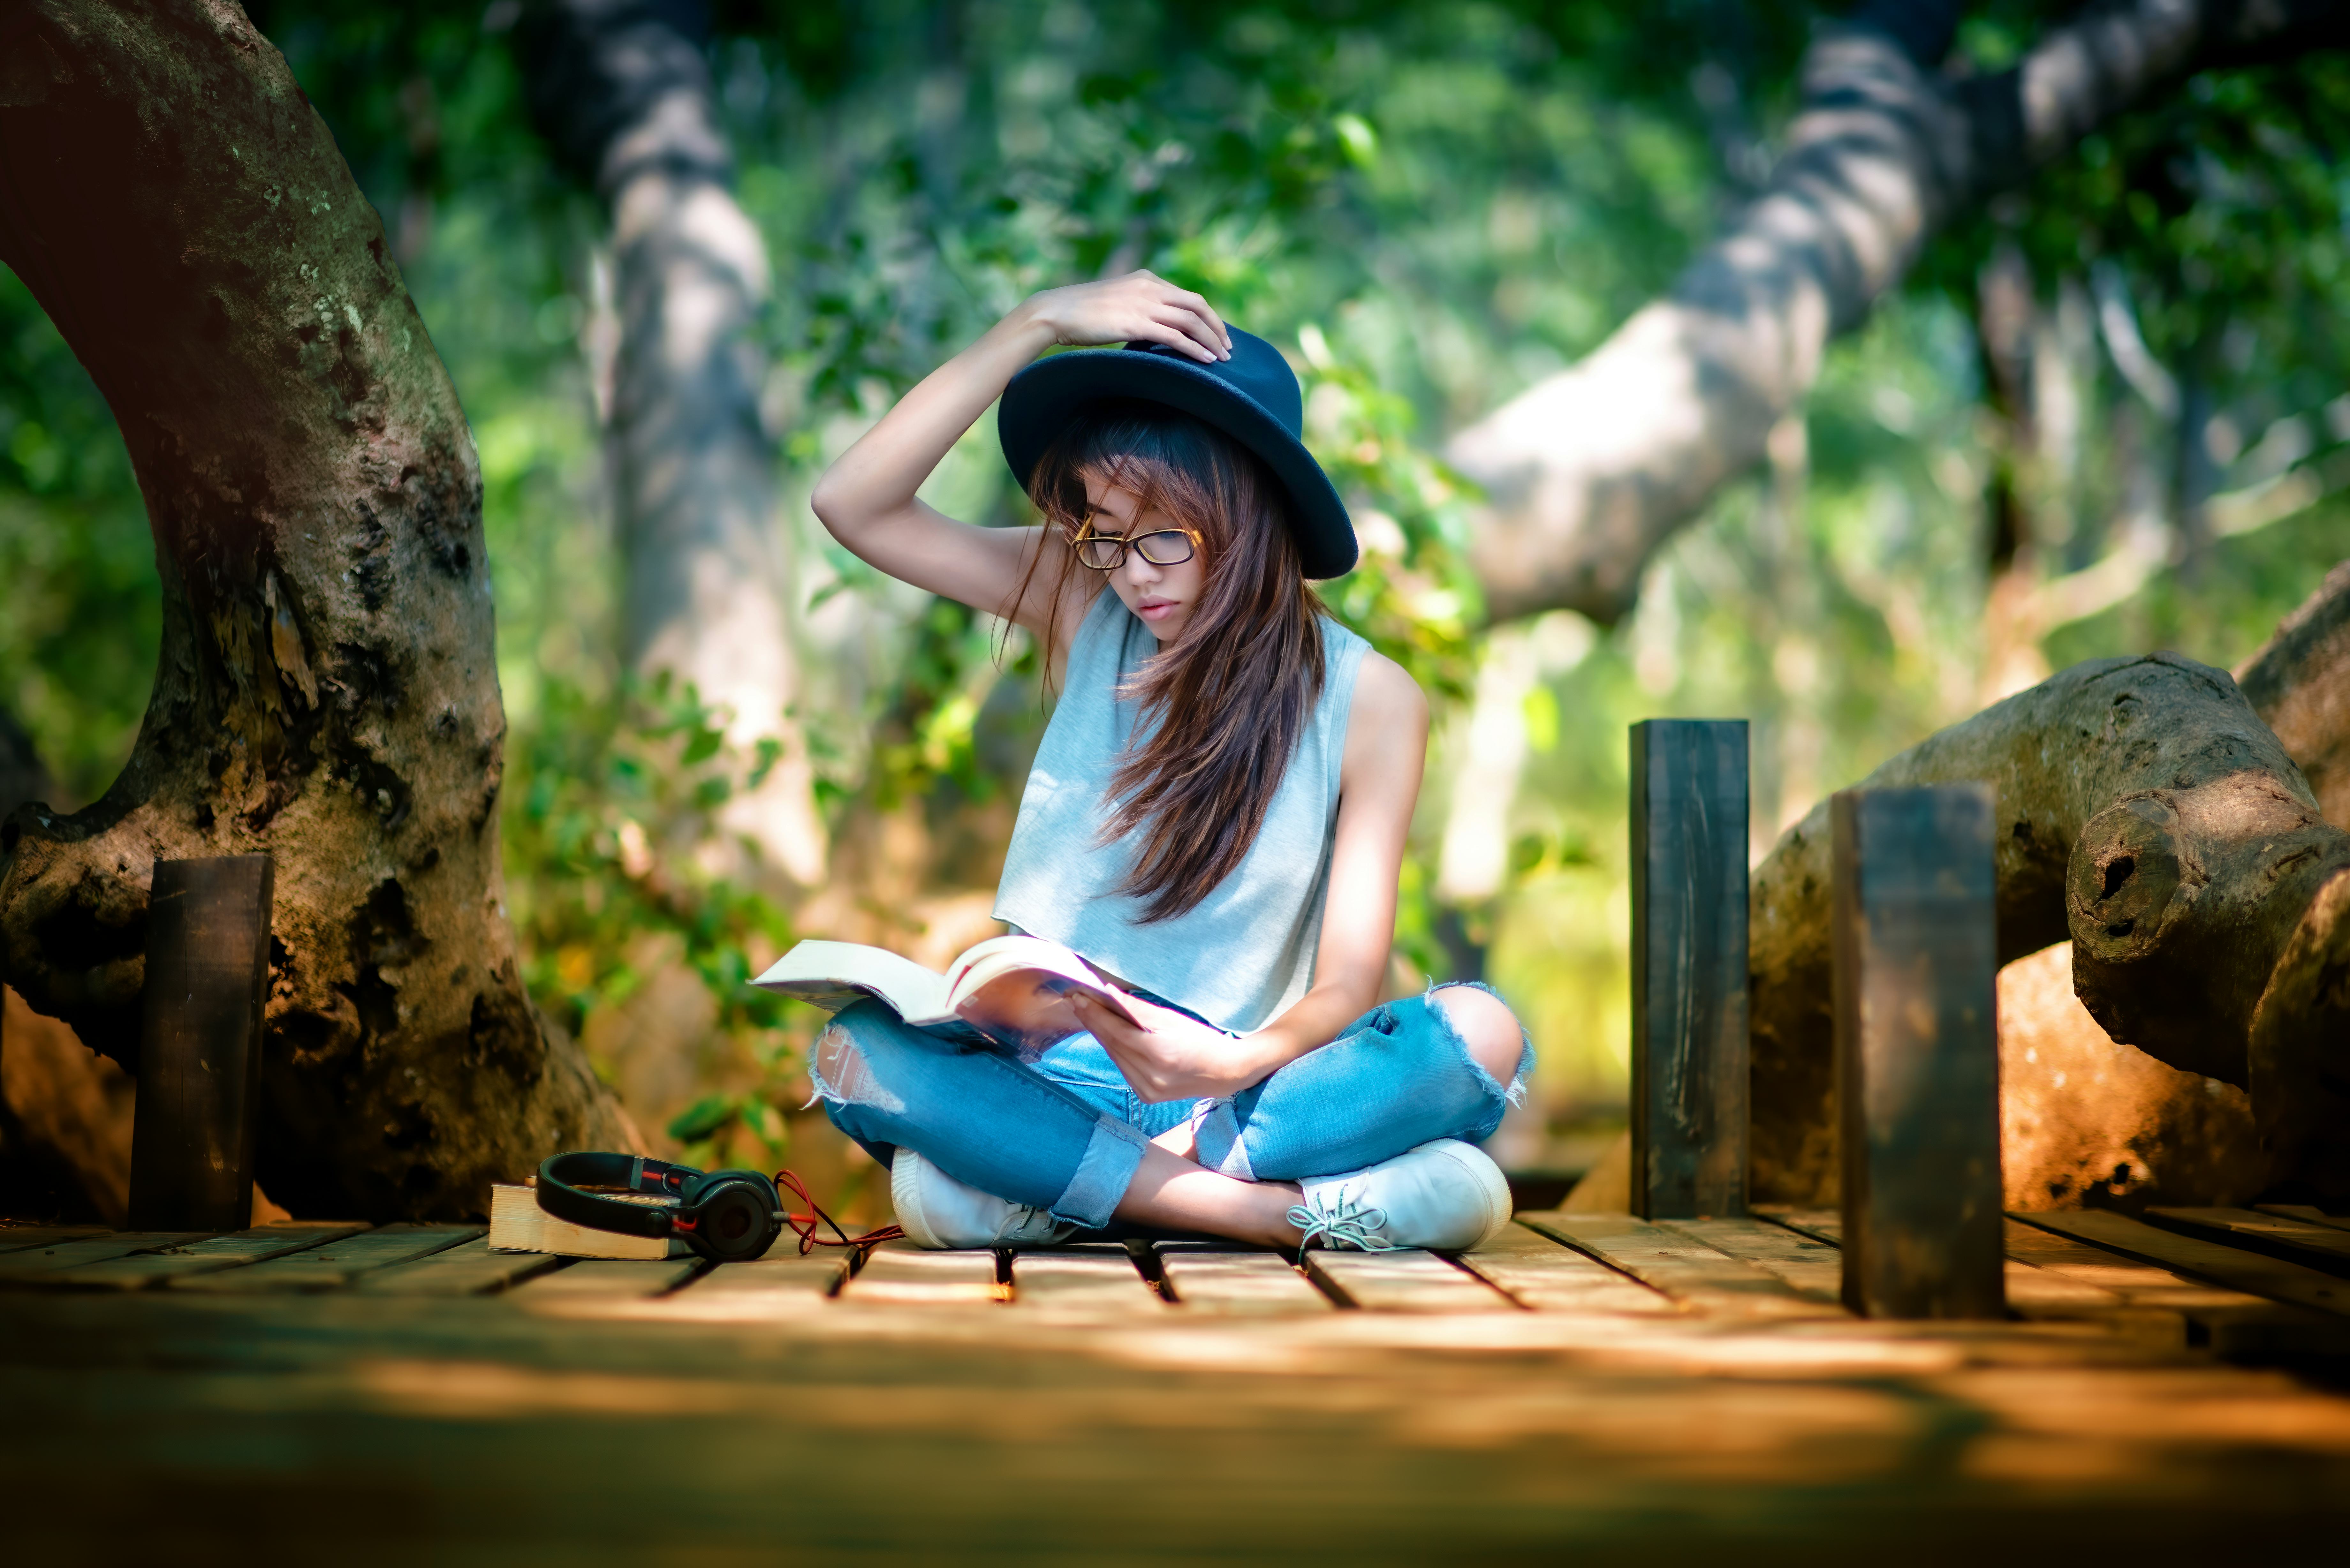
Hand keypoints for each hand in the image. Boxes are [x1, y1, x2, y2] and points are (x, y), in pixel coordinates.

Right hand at [1023, 271, 1230, 363]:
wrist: (1056, 311)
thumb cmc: (1081, 313)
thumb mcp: (1117, 302)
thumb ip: (1138, 308)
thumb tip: (1152, 329)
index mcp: (1146, 279)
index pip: (1187, 296)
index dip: (1207, 315)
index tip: (1217, 333)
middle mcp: (1150, 287)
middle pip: (1197, 305)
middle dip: (1217, 327)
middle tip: (1228, 347)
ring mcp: (1144, 303)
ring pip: (1190, 320)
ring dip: (1211, 340)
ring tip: (1223, 358)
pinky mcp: (1136, 323)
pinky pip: (1174, 336)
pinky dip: (1194, 349)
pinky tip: (1206, 360)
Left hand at [1070, 990, 1275, 1101]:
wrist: (1227, 1073)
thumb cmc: (1204, 1040)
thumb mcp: (1173, 1020)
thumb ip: (1139, 1010)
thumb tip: (1110, 994)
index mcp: (1159, 1055)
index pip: (1117, 1032)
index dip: (1095, 1014)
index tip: (1078, 996)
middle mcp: (1150, 1077)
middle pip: (1112, 1045)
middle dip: (1094, 1022)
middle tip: (1077, 1000)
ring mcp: (1147, 1091)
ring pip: (1115, 1058)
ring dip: (1102, 1036)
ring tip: (1089, 1013)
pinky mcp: (1147, 1096)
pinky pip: (1124, 1069)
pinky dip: (1116, 1051)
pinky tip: (1110, 1036)